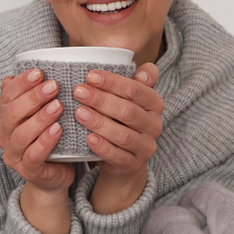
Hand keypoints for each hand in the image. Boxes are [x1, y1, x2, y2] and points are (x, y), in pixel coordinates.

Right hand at [0, 68, 74, 193]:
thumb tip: (13, 75)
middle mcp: (4, 136)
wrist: (54, 174)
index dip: (21, 83)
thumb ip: (31, 96)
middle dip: (33, 97)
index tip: (40, 72)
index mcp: (4, 118)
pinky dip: (45, 141)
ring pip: (21, 134)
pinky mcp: (29, 171)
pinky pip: (34, 155)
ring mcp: (14, 155)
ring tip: (59, 106)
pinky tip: (58, 129)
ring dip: (40, 118)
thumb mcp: (40, 114)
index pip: (7, 96)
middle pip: (12, 113)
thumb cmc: (49, 138)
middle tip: (54, 86)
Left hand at [71, 63, 163, 211]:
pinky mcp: (133, 164)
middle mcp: (154, 125)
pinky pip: (118, 156)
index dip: (112, 82)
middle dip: (101, 100)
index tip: (89, 75)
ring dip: (99, 122)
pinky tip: (88, 138)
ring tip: (79, 113)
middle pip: (128, 111)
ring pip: (123, 134)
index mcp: (155, 104)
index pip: (135, 90)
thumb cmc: (122, 121)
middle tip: (78, 91)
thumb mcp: (130, 100)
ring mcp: (145, 147)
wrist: (124, 159)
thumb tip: (144, 69)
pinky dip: (103, 147)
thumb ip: (135, 83)